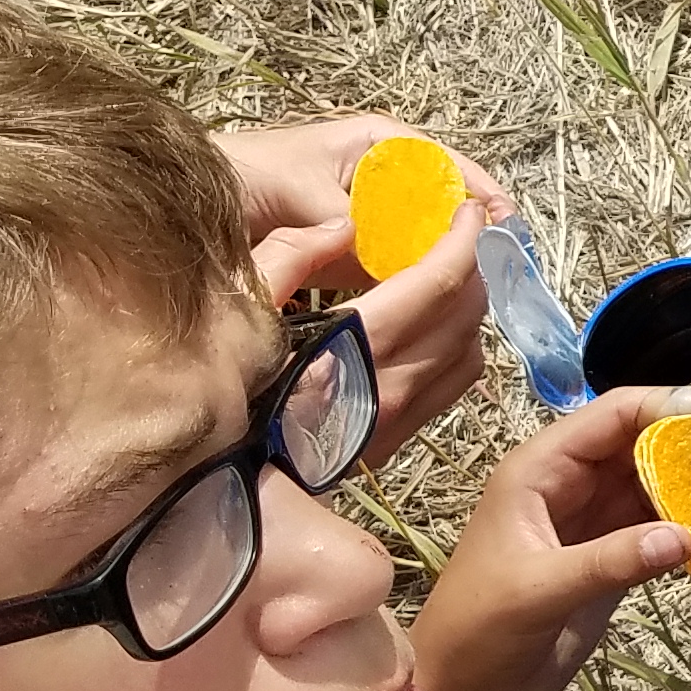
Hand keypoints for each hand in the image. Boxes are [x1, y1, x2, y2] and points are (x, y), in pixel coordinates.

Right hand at [222, 116, 512, 466]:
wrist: (216, 478)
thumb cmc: (222, 385)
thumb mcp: (238, 307)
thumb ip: (287, 257)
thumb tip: (343, 228)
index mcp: (356, 344)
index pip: (439, 283)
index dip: (464, 241)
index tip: (470, 213)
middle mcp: (391, 385)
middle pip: (466, 316)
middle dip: (474, 270)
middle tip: (461, 241)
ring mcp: (398, 420)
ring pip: (470, 355)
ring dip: (470, 312)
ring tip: (452, 283)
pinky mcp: (393, 442)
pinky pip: (453, 389)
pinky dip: (459, 350)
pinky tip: (435, 332)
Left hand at [412, 388, 690, 690]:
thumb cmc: (480, 632)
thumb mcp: (540, 592)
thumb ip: (611, 561)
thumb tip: (686, 537)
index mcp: (542, 469)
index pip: (618, 415)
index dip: (678, 409)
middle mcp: (573, 483)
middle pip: (655, 443)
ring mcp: (596, 520)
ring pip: (670, 484)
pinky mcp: (615, 555)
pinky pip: (671, 525)